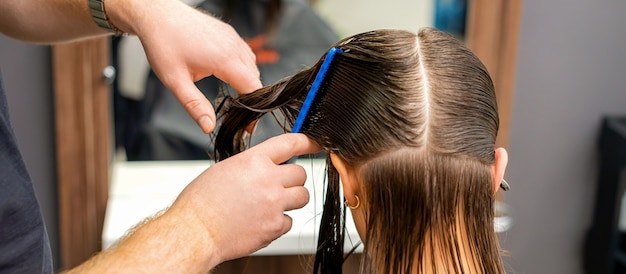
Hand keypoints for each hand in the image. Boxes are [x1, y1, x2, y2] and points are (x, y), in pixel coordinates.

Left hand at [119, 0, 262, 132]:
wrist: (157, 15)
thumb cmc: (163, 44)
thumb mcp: (176, 81)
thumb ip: (195, 105)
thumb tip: (208, 126)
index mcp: (225, 59)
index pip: (253, 88)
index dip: (253, 109)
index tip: (247, 126)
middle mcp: (233, 46)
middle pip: (256, 79)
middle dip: (251, 99)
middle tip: (239, 117)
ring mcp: (233, 37)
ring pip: (252, 66)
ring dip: (248, 83)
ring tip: (235, 99)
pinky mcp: (229, 33)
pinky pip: (245, 54)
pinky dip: (243, 68)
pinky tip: (229, 76)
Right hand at [167, 133, 321, 264]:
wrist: (195, 232)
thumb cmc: (201, 202)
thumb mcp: (225, 169)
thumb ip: (251, 166)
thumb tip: (266, 167)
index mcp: (254, 160)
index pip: (290, 143)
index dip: (308, 142)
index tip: (317, 143)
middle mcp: (268, 179)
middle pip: (301, 173)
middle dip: (292, 179)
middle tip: (278, 186)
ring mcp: (274, 204)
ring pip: (302, 196)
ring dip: (292, 199)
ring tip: (271, 204)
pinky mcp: (275, 226)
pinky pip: (289, 221)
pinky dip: (279, 223)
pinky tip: (260, 222)